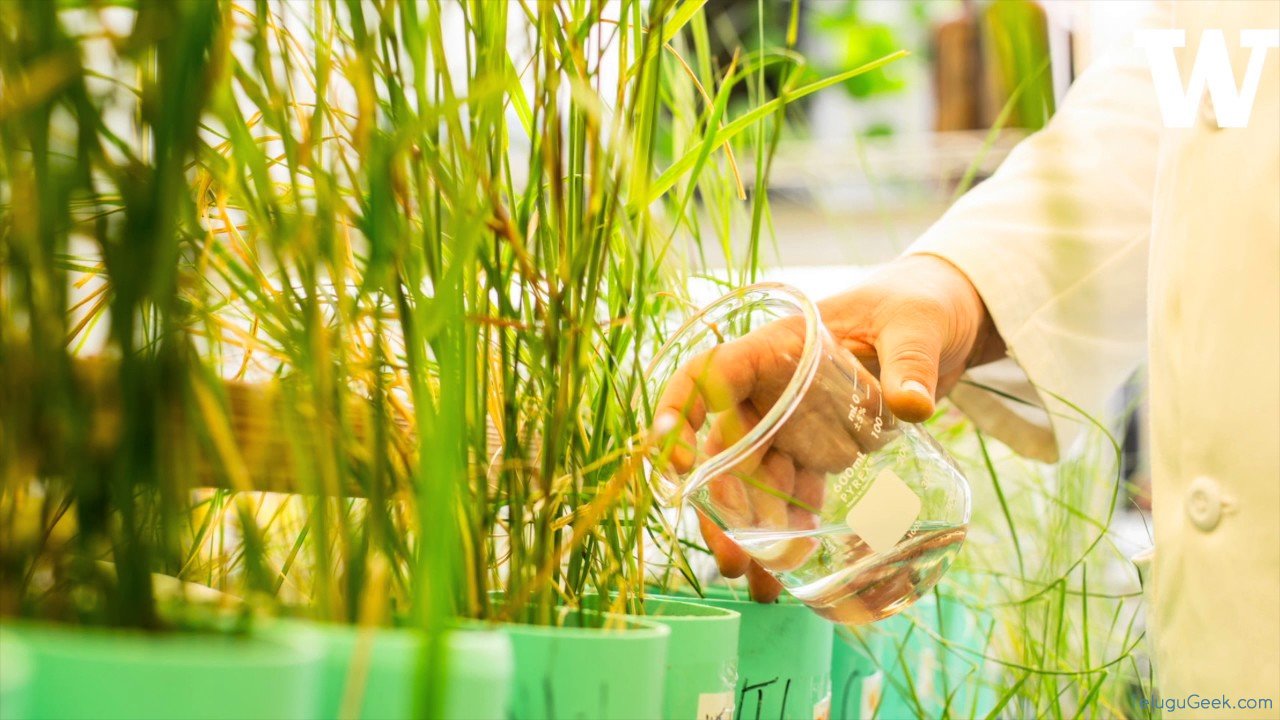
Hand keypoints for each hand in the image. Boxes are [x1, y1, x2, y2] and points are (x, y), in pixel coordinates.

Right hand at [652, 254, 999, 601]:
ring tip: (758, 581)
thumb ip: (910, 361)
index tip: (674, 459)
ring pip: (756, 480)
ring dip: (752, 530)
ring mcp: (793, 423)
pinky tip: (791, 569)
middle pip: (726, 446)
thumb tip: (912, 405)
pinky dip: (793, 529)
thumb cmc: (917, 305)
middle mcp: (771, 389)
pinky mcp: (820, 448)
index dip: (680, 411)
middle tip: (731, 555)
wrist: (945, 324)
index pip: (709, 374)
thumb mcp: (915, 326)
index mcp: (776, 347)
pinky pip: (796, 492)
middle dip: (721, 503)